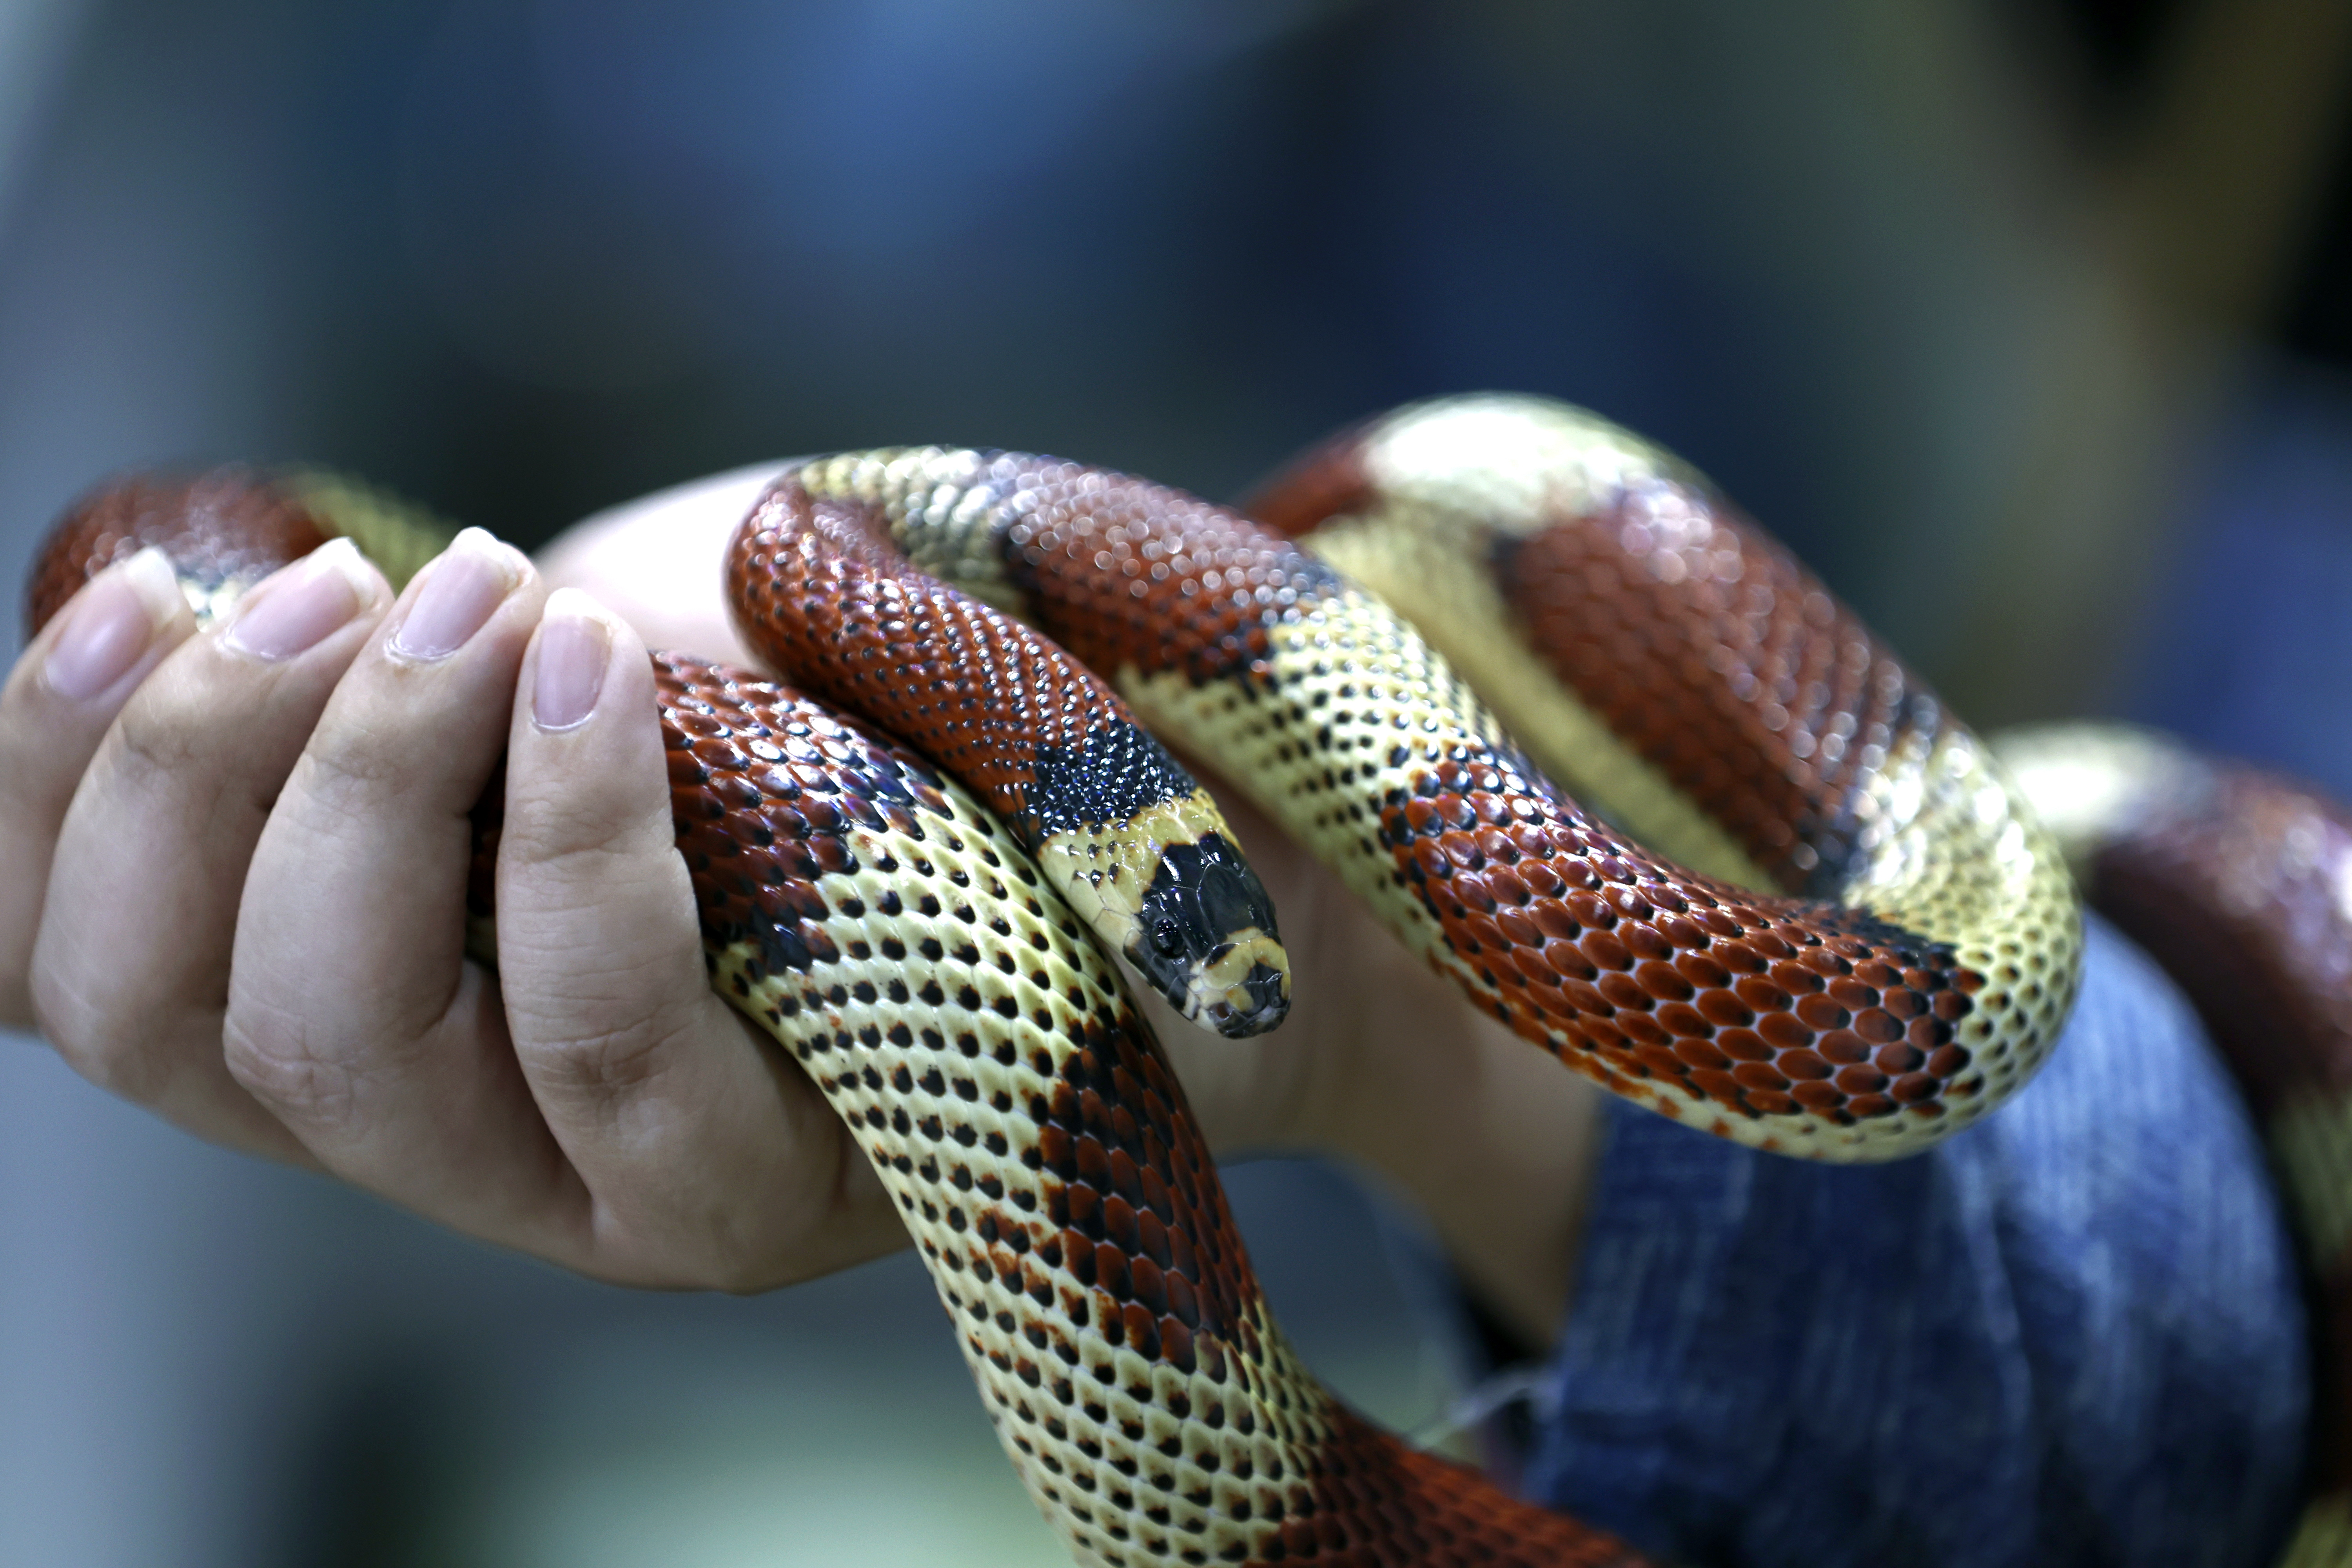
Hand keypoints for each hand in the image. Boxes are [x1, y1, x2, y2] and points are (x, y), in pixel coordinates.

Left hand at [5, 464, 1598, 1342]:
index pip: (614, 1057)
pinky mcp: (320, 989)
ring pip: (163, 1021)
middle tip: (479, 590)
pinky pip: (74, 962)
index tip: (613, 645)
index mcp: (775, 1172)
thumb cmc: (1080, 809)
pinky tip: (130, 617)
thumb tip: (690, 665)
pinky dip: (48, 789)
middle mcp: (562, 1184)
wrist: (1003, 824)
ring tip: (313, 588)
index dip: (583, 852)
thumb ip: (961, 753)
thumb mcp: (1080, 781)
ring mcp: (416, 1102)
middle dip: (360, 789)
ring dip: (185, 774)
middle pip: (336, 1054)